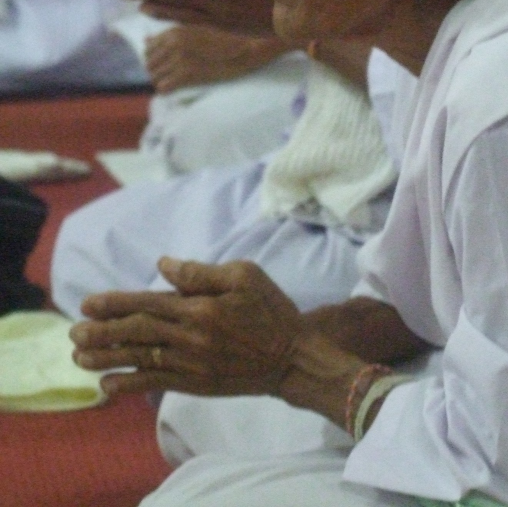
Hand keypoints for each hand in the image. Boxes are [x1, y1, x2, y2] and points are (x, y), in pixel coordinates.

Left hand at [70, 257, 302, 397]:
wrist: (292, 356)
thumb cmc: (270, 309)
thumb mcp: (244, 275)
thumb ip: (201, 272)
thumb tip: (163, 264)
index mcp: (199, 307)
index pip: (148, 303)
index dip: (115, 303)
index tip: (87, 304)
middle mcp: (190, 336)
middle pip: (137, 333)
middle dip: (102, 332)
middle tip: (73, 332)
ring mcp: (192, 363)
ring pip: (140, 360)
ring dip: (107, 359)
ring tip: (79, 358)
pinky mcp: (197, 384)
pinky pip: (156, 383)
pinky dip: (130, 384)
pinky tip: (107, 385)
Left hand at [145, 25, 290, 92]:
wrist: (247, 48)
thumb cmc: (226, 37)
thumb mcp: (196, 29)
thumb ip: (171, 34)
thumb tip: (146, 40)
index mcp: (175, 30)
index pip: (148, 47)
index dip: (154, 57)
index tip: (163, 63)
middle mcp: (174, 43)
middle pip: (149, 63)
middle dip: (156, 70)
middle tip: (168, 75)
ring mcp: (180, 59)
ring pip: (155, 76)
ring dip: (162, 80)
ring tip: (173, 82)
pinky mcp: (188, 75)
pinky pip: (164, 87)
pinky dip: (167, 90)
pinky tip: (176, 89)